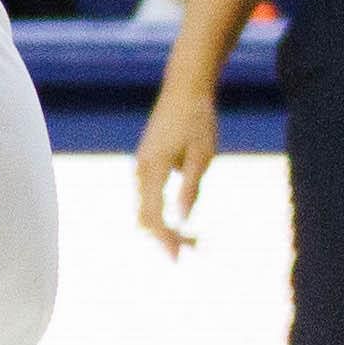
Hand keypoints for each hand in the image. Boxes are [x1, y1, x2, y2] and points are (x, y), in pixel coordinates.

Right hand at [134, 78, 216, 252]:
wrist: (185, 86)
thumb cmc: (198, 119)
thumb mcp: (202, 155)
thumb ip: (190, 189)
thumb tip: (181, 221)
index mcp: (153, 168)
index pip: (153, 215)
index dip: (165, 239)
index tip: (178, 258)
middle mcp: (142, 168)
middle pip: (145, 215)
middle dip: (167, 237)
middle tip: (196, 249)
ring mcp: (142, 164)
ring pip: (146, 206)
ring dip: (166, 225)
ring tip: (196, 240)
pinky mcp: (148, 160)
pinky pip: (149, 194)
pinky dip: (163, 211)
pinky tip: (184, 217)